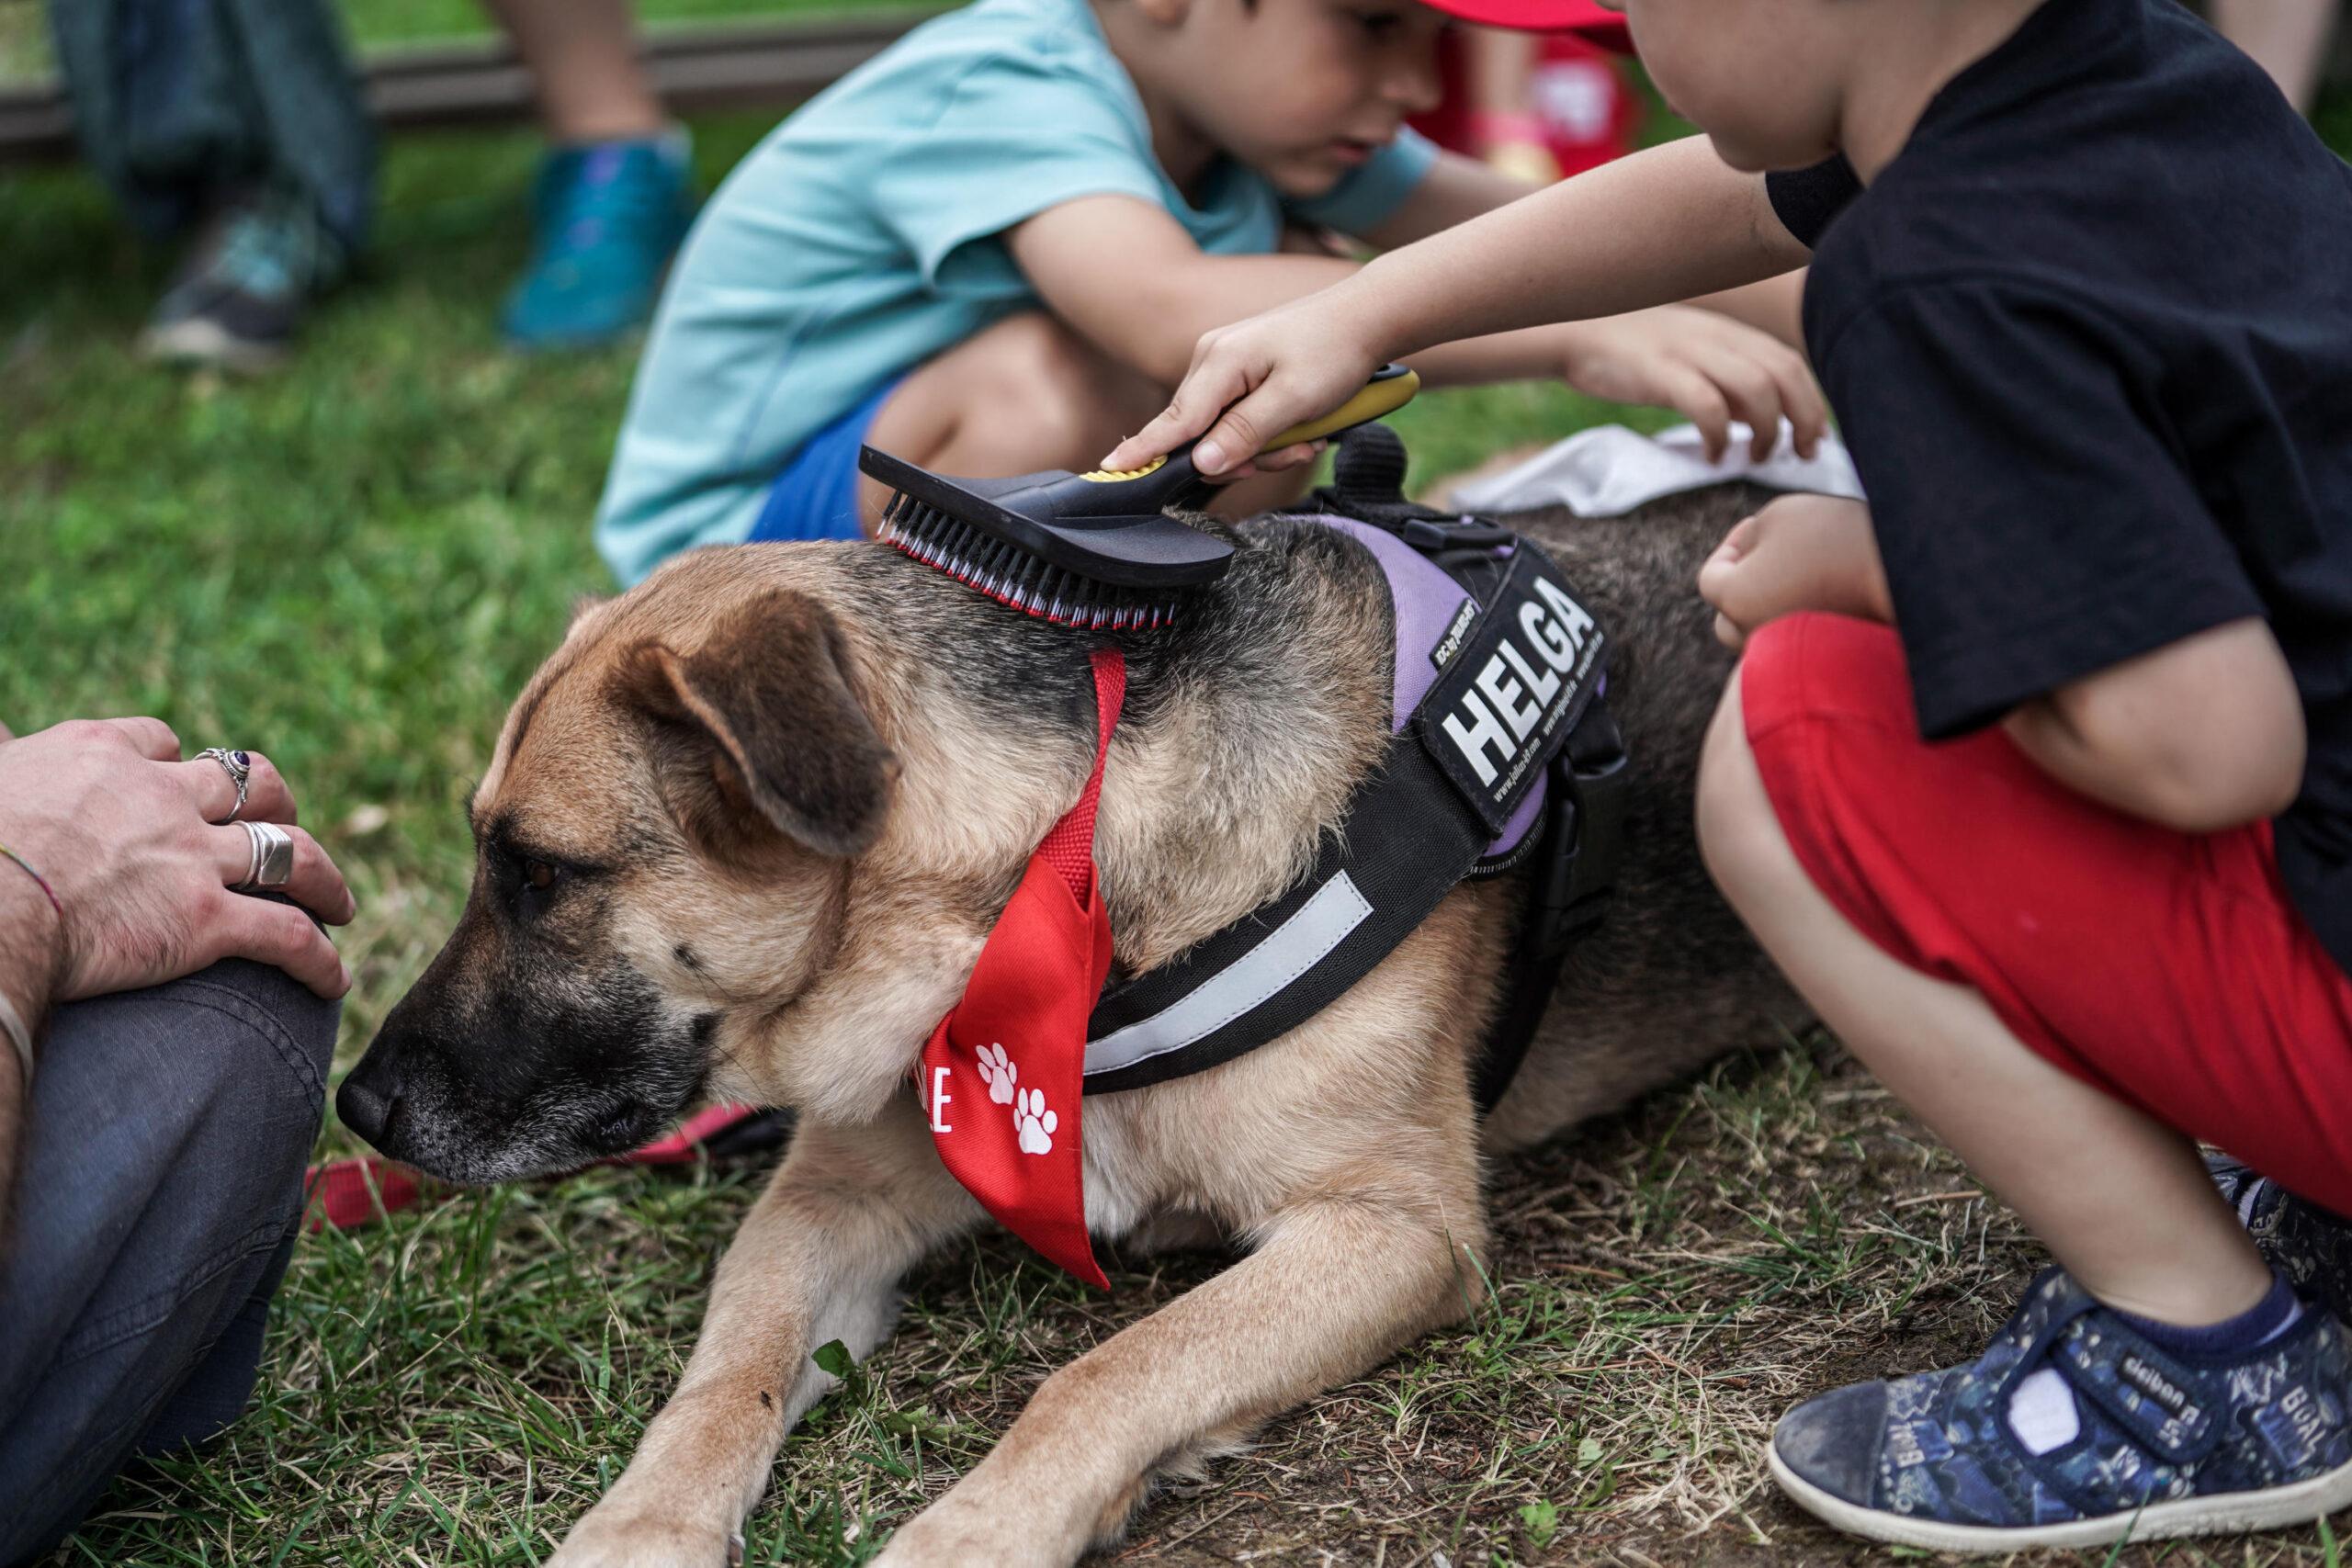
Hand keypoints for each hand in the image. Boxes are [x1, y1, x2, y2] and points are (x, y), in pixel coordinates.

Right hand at [0, 718, 355, 1000]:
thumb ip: (8, 761)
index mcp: (99, 755)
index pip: (159, 743)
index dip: (176, 763)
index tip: (178, 778)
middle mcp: (160, 797)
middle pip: (249, 784)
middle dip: (276, 803)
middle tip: (283, 826)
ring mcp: (191, 857)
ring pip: (290, 853)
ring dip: (323, 878)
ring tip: (338, 902)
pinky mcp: (207, 921)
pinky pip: (288, 936)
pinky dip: (318, 959)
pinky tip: (335, 978)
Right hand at [1102, 285, 1383, 478]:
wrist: (1366, 317)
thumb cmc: (1334, 352)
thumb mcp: (1294, 400)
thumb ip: (1245, 432)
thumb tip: (1201, 462)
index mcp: (1218, 363)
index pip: (1173, 420)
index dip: (1143, 450)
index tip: (1110, 469)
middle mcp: (1210, 359)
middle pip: (1200, 435)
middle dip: (1245, 457)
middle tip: (1296, 451)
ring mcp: (1223, 363)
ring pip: (1223, 431)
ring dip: (1264, 447)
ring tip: (1307, 437)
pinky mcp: (1239, 370)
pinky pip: (1238, 416)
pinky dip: (1267, 431)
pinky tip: (1300, 426)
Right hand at [1559, 306, 1826, 462]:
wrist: (1574, 330)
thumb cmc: (1633, 352)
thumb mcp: (1691, 356)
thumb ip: (1727, 380)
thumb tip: (1762, 417)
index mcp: (1728, 333)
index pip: (1789, 362)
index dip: (1812, 401)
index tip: (1814, 437)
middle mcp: (1717, 336)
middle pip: (1785, 372)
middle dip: (1805, 417)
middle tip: (1803, 454)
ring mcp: (1689, 351)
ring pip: (1756, 387)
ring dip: (1768, 429)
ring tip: (1756, 457)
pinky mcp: (1659, 371)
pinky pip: (1706, 404)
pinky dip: (1720, 434)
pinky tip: (1713, 455)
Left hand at [1696, 493, 1889, 651]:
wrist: (1906, 570)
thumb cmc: (1836, 534)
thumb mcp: (1779, 514)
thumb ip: (1748, 536)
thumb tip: (1746, 558)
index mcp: (1736, 600)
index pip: (1710, 578)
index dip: (1729, 546)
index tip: (1758, 525)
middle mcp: (1753, 636)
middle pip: (1726, 618)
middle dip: (1740, 586)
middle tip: (1773, 557)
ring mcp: (1787, 654)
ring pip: (1758, 635)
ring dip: (1766, 608)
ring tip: (1797, 577)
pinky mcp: (1818, 663)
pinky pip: (1792, 647)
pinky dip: (1796, 624)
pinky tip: (1820, 596)